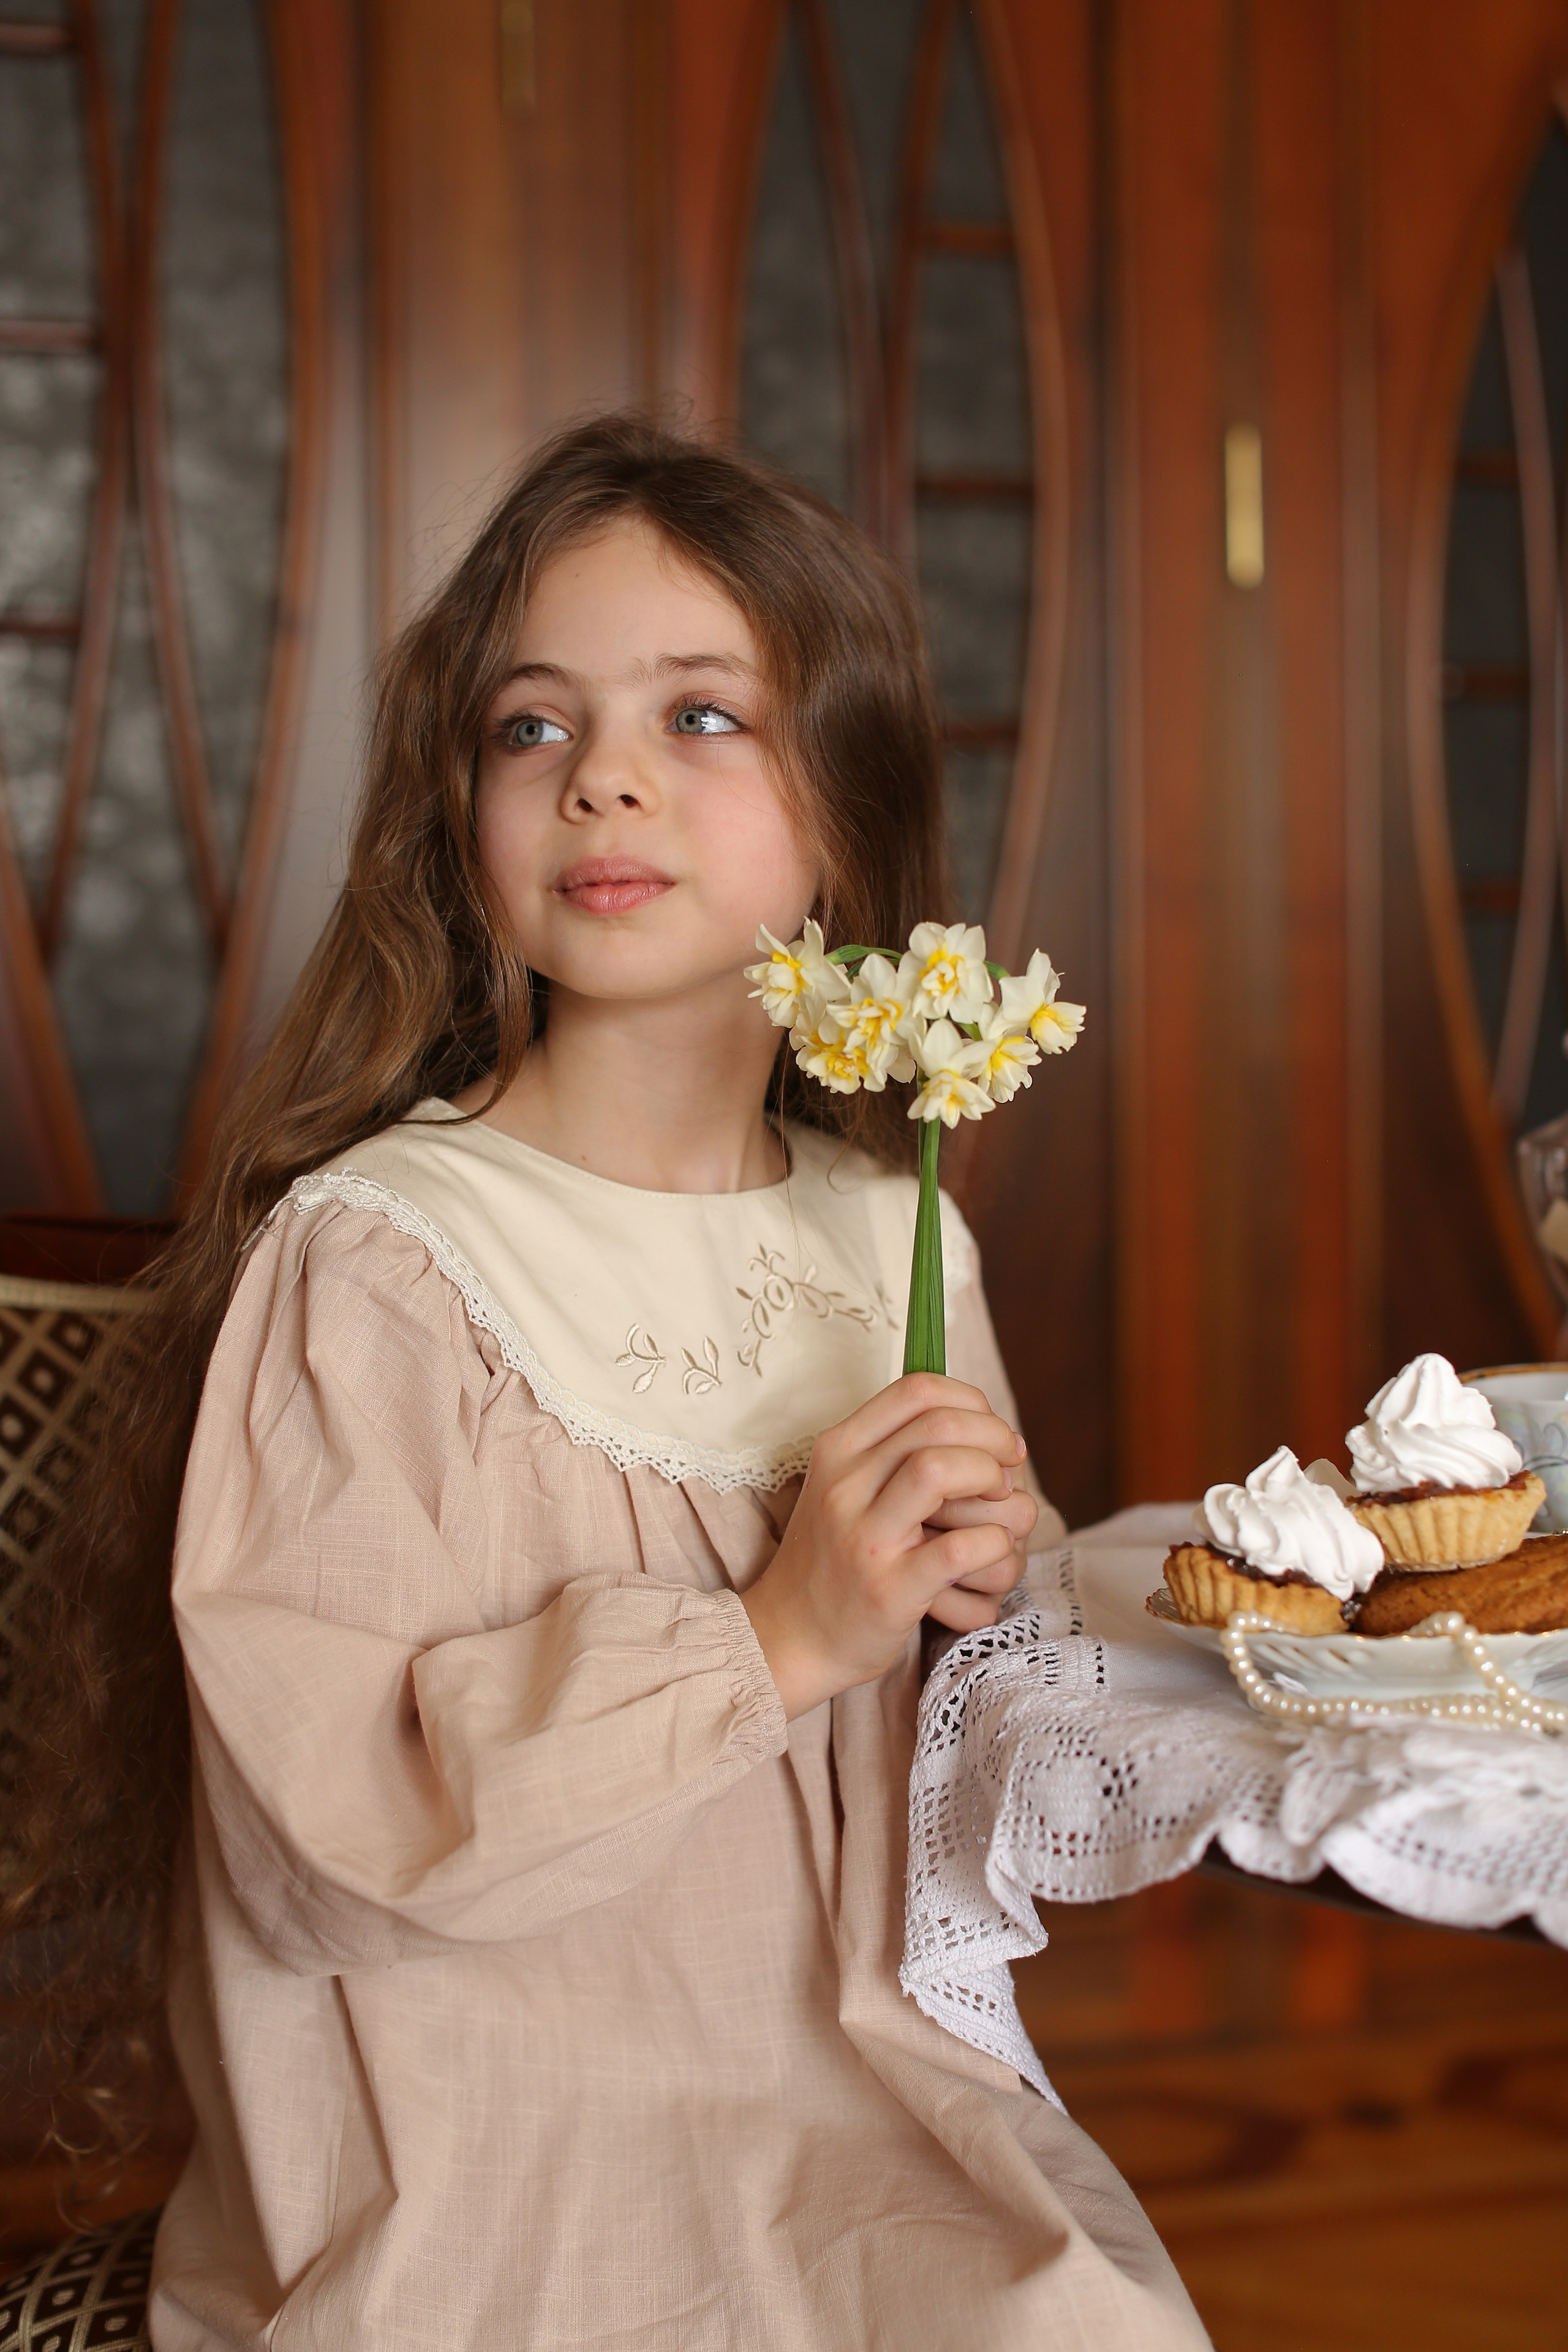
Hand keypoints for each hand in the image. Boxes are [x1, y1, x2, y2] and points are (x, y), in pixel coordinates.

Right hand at [740, 1374, 1032, 1718]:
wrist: (791, 1637)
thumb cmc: (833, 1558)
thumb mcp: (843, 1488)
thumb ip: (891, 1451)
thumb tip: (972, 1419)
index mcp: (838, 1449)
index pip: (916, 1390)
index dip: (971, 1402)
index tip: (992, 1433)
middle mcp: (845, 1485)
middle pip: (938, 1424)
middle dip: (993, 1438)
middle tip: (1009, 1469)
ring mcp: (865, 1537)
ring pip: (940, 1468)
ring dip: (991, 1479)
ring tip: (1001, 1504)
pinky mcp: (890, 1589)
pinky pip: (960, 1547)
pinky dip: (994, 1542)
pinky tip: (992, 1550)